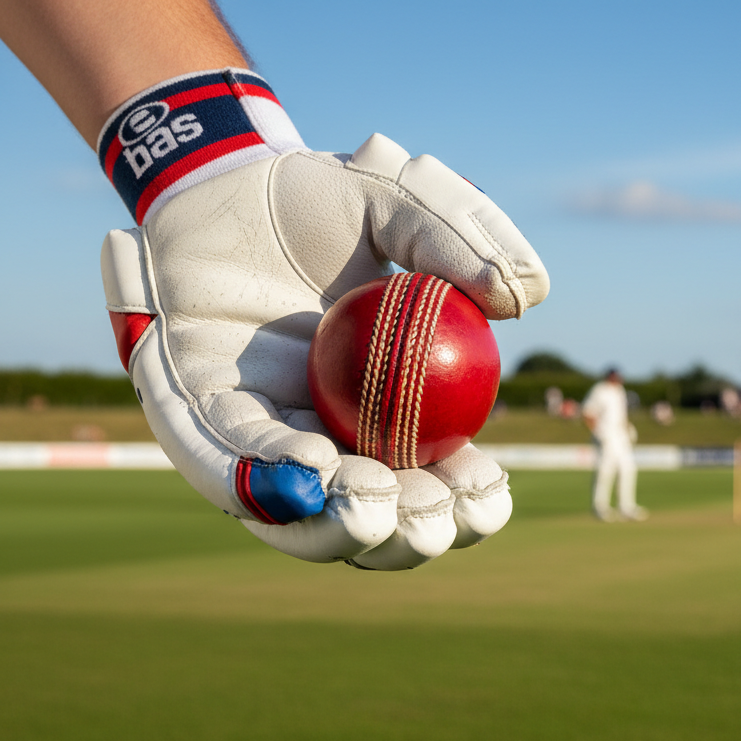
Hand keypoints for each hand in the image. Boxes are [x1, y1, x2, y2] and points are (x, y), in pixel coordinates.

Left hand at [102, 131, 548, 569]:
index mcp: (390, 408)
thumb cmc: (315, 197)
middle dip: (412, 538)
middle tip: (433, 511)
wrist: (219, 178)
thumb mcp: (401, 201)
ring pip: (301, 518)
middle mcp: (330, 436)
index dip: (470, 502)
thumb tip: (522, 298)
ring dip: (341, 528)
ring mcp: (263, 438)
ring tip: (378, 502)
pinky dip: (272, 477)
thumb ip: (463, 238)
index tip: (487, 486)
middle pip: (377, 522)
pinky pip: (231, 463)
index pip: (441, 479)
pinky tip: (315, 469)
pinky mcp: (195, 422)